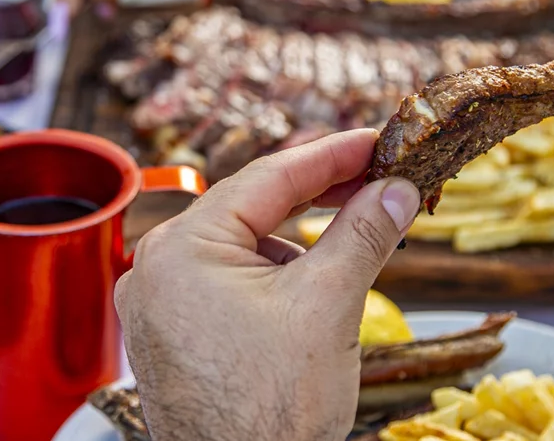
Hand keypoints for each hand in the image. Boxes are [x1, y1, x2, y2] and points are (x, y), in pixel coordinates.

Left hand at [114, 129, 420, 440]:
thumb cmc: (270, 411)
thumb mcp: (328, 306)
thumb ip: (362, 234)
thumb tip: (396, 190)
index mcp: (181, 248)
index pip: (267, 178)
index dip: (331, 155)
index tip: (374, 141)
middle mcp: (157, 270)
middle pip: (251, 211)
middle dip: (318, 199)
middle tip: (376, 182)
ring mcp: (160, 307)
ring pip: (242, 251)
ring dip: (297, 246)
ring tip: (345, 260)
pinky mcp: (173, 337)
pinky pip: (227, 286)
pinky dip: (272, 281)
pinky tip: (307, 299)